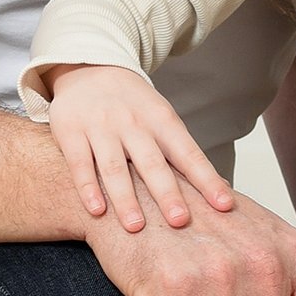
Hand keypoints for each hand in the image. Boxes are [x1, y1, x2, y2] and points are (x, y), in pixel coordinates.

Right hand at [45, 63, 235, 235]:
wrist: (89, 68)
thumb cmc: (134, 105)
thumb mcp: (162, 118)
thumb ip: (181, 153)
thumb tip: (218, 191)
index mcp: (162, 121)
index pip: (189, 154)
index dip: (207, 180)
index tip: (224, 205)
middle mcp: (134, 124)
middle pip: (152, 163)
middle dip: (167, 192)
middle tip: (180, 220)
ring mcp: (101, 127)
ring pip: (115, 167)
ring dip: (125, 198)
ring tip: (135, 227)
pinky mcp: (71, 132)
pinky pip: (80, 164)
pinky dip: (88, 188)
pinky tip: (97, 210)